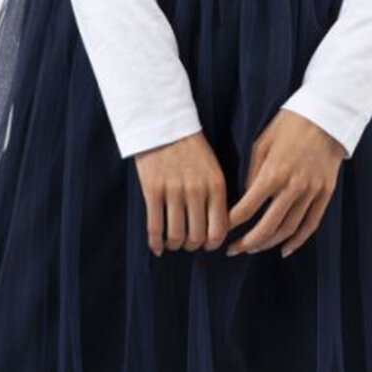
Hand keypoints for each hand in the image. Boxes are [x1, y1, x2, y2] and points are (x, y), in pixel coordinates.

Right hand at [134, 130, 228, 256]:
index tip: (206, 245)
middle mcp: (197, 190)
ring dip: (174, 244)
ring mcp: (174, 190)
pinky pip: (155, 226)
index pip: (219, 229)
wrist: (165, 125)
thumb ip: (216, 196)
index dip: (212, 244)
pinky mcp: (153, 189)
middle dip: (192, 246)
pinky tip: (157, 246)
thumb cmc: (191, 149)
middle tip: (187, 243)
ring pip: (176, 235)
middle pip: (196, 237)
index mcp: (216, 185)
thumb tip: (217, 229)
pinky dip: (155, 242)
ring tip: (172, 242)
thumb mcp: (213, 168)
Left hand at [225, 109, 345, 258]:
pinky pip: (311, 225)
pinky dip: (297, 241)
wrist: (325, 116)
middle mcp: (293, 186)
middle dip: (247, 242)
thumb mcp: (263, 143)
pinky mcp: (325, 193)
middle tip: (234, 249)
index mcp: (273, 172)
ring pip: (288, 229)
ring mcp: (311, 192)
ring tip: (254, 248)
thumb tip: (247, 199)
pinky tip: (284, 249)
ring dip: (269, 243)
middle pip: (267, 227)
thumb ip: (253, 173)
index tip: (222, 229)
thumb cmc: (290, 125)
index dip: (231, 223)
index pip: (247, 208)